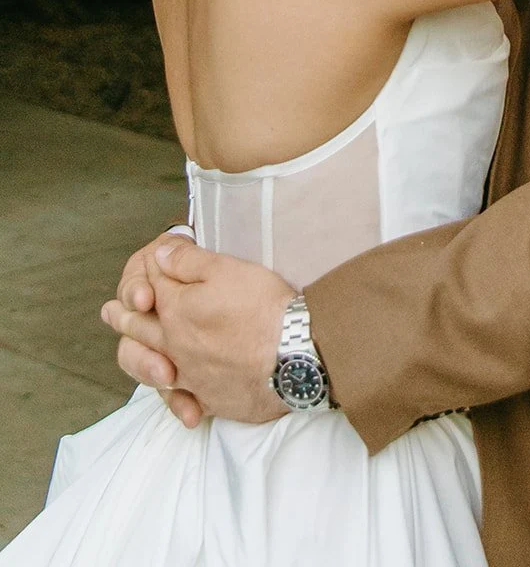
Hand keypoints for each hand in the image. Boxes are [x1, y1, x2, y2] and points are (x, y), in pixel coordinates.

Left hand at [102, 240, 293, 426]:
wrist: (293, 355)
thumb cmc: (263, 307)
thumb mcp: (227, 269)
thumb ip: (187, 261)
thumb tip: (158, 255)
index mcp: (176, 310)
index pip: (155, 286)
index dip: (150, 271)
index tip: (148, 263)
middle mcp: (175, 346)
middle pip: (142, 328)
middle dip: (124, 316)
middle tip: (109, 313)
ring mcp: (191, 376)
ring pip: (153, 368)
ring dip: (136, 357)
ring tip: (128, 350)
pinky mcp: (212, 399)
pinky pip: (184, 400)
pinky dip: (176, 399)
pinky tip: (176, 397)